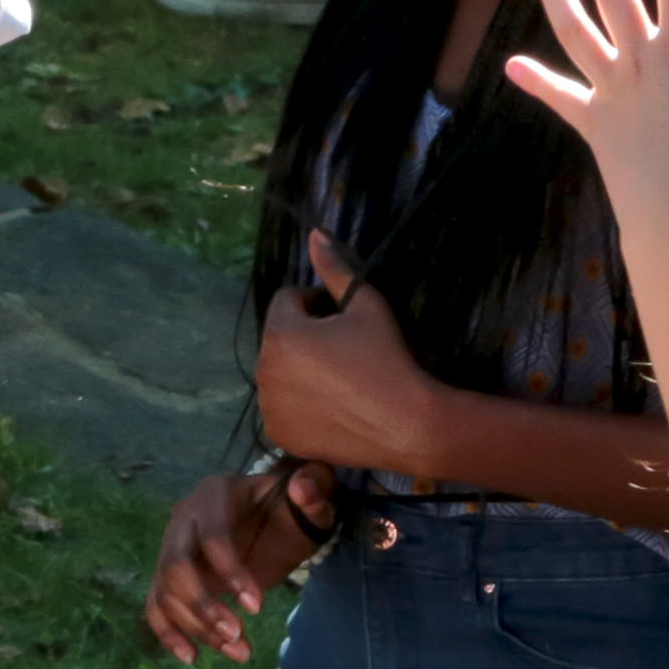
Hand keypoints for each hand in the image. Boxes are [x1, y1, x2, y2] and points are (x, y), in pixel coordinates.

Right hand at [145, 462, 333, 664]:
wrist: (274, 520)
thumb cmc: (291, 508)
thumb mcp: (311, 497)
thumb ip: (315, 488)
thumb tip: (304, 488)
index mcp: (214, 495)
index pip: (211, 535)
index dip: (229, 571)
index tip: (257, 606)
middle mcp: (183, 520)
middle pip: (175, 566)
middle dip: (202, 605)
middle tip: (237, 635)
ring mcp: (172, 550)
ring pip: (167, 593)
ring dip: (197, 628)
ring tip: (240, 652)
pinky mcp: (171, 579)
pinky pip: (157, 606)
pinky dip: (169, 634)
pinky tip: (192, 658)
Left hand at [247, 231, 447, 486]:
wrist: (406, 424)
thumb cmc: (387, 358)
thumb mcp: (366, 305)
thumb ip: (335, 269)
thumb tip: (315, 233)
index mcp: (280, 333)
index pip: (287, 300)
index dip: (316, 303)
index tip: (343, 319)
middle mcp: (263, 369)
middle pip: (280, 338)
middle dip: (305, 337)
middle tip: (345, 351)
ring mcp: (267, 406)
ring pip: (279, 373)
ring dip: (299, 370)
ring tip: (339, 380)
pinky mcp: (278, 434)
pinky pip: (282, 407)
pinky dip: (299, 404)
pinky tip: (331, 406)